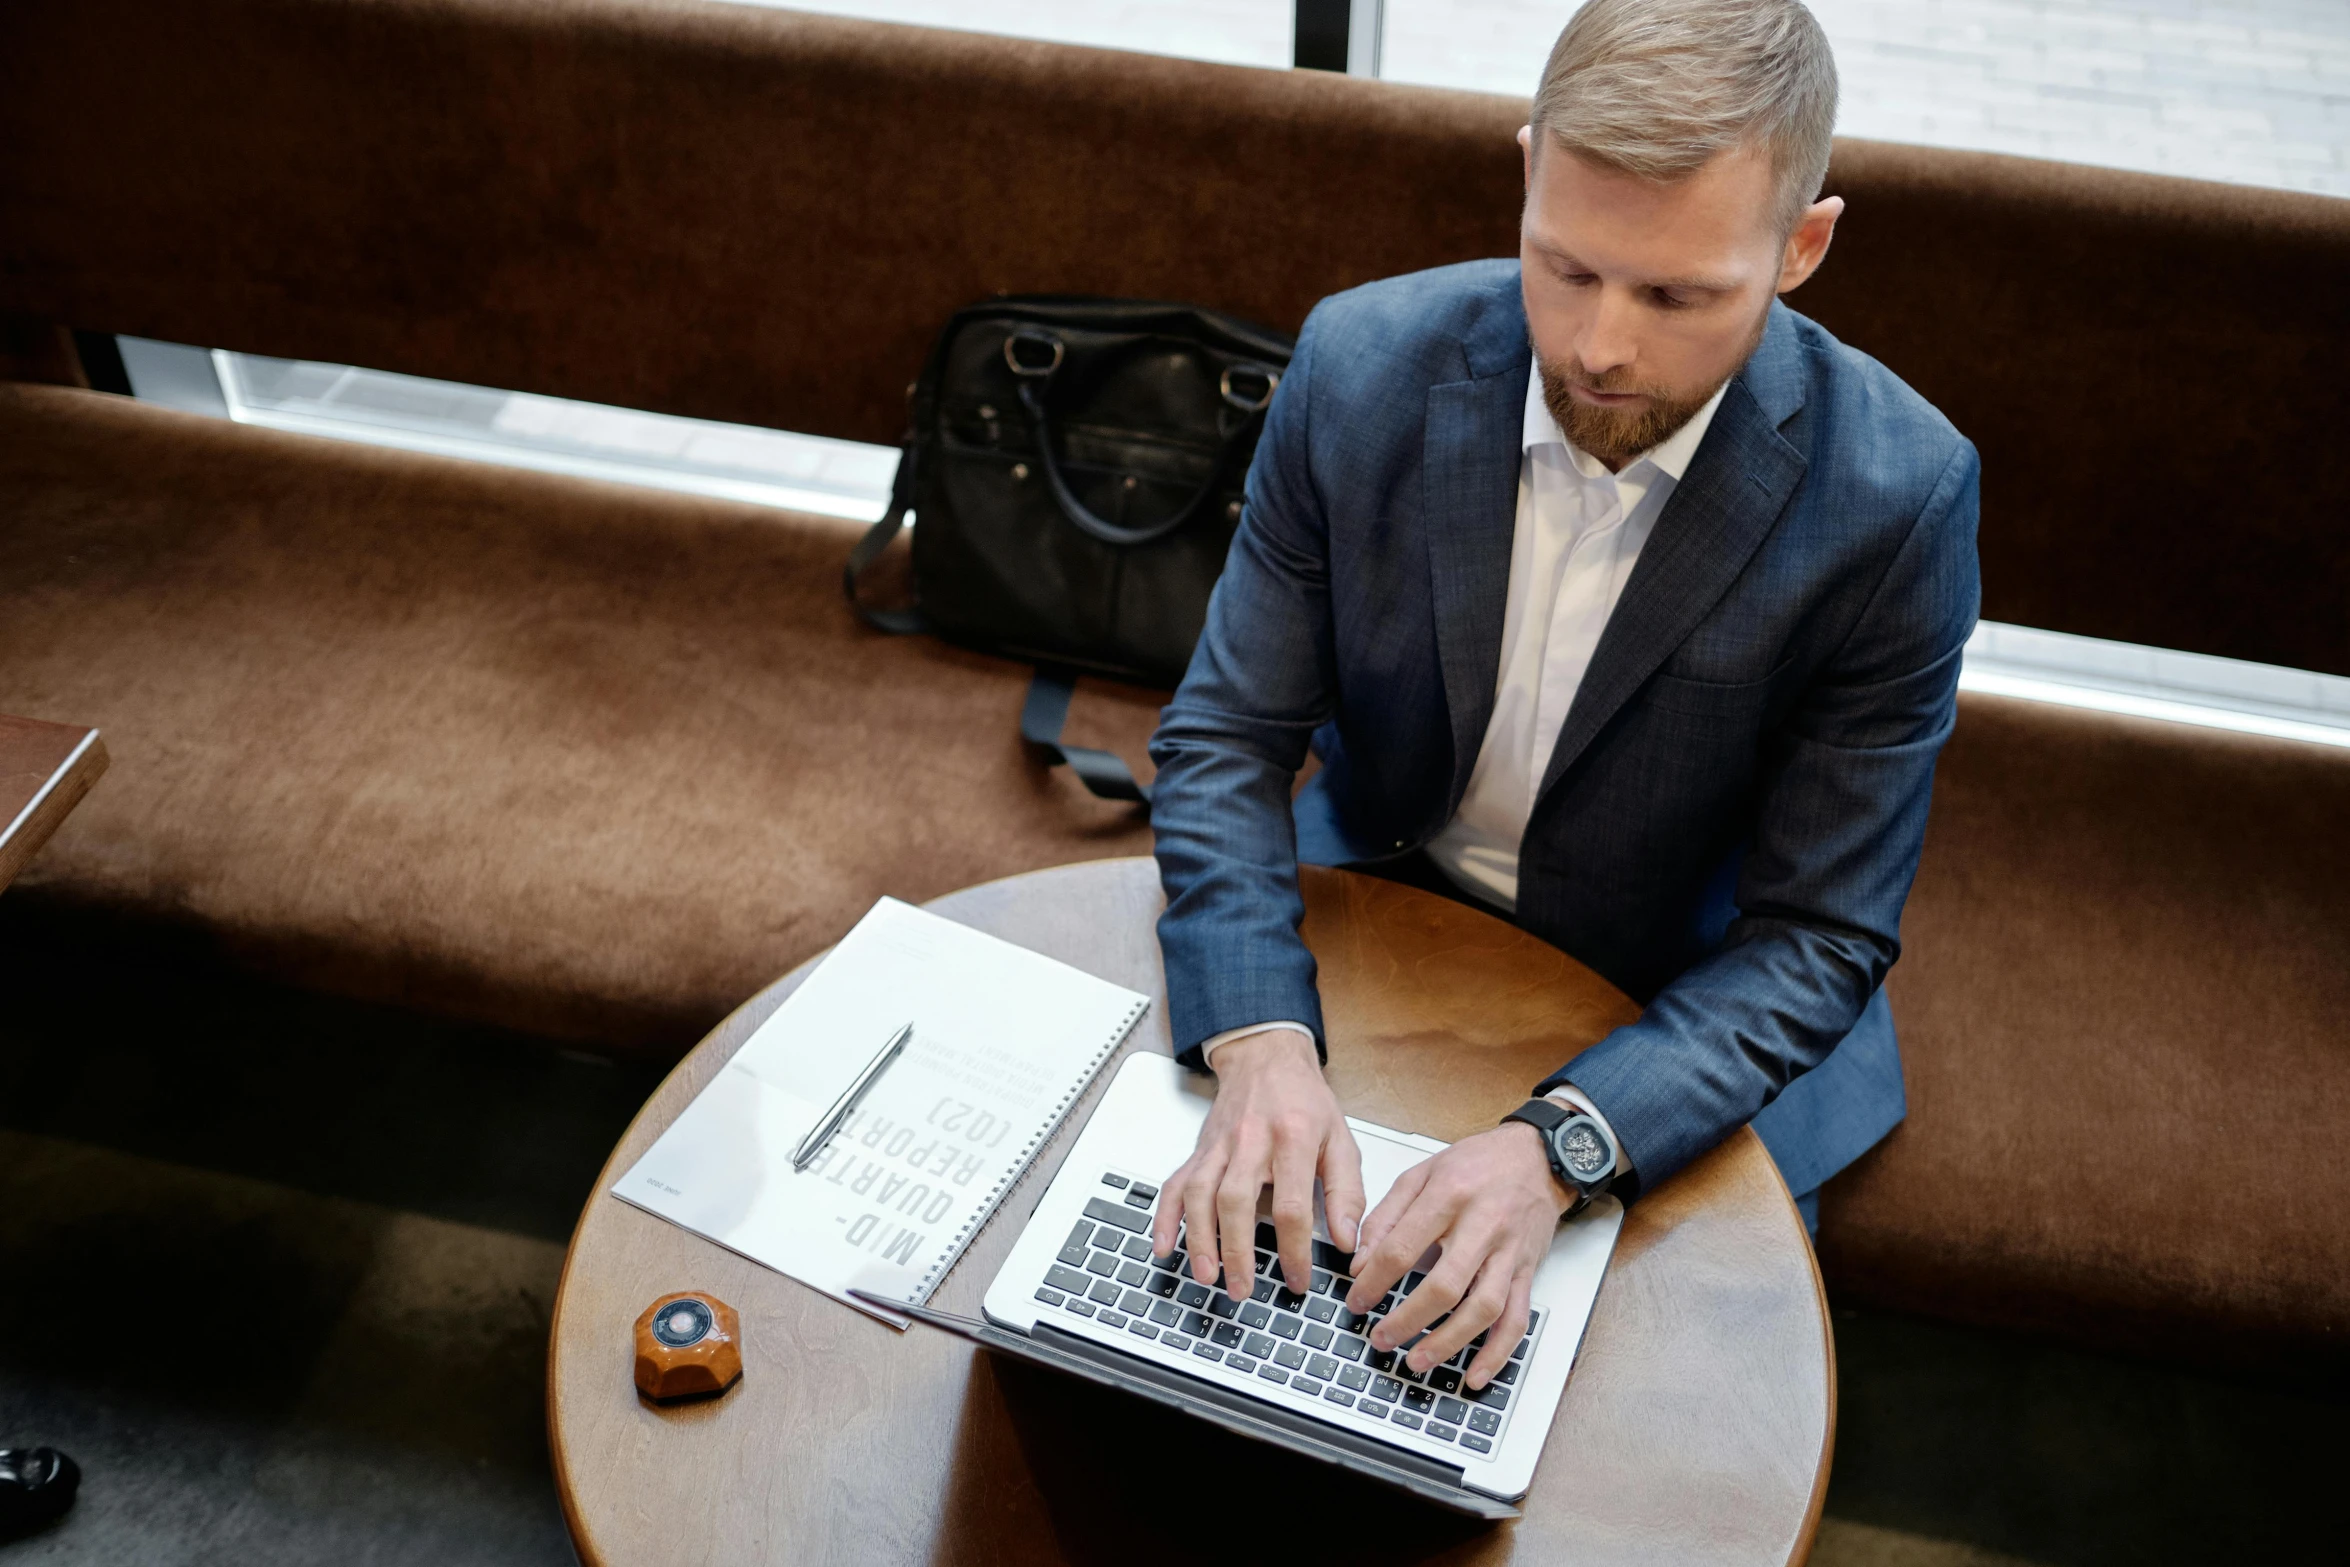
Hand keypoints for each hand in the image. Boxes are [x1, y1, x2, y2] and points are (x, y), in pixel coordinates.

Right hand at [1151, 1029, 1366, 1303]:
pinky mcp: (1198, 1151)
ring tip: (1207, 1276)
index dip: (1294, 1248)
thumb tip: (1348, 1241)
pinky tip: (1163, 1245)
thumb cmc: (1304, 1102)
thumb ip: (1346, 1191)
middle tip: (1242, 1289)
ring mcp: (1218, 1146)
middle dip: (1236, 1250)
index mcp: (1293, 1138)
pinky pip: (1174, 1184)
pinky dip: (1164, 1216)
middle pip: (1235, 1200)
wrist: (1266, 1058)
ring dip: (1199, 1238)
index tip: (1297, 1280)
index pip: (1291, 1204)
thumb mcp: (1341, 1139)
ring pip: (1199, 1193)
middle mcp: (1250, 1141)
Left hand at [1342, 1122, 1569, 1390]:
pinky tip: (1475, 1374)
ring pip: (1483, 1308)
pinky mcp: (1526, 1272)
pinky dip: (1498, 1353)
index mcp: (1449, 1195)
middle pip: (1445, 1285)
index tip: (1357, 1299)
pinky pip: (1517, 1319)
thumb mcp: (1423, 1172)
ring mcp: (1509, 1253)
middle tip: (1381, 1338)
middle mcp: (1483, 1226)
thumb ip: (1387, 1215)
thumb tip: (1360, 1261)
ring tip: (1418, 1361)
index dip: (1375, 1280)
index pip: (1404, 1247)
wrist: (1538, 1158)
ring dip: (1449, 1342)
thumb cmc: (1479, 1163)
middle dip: (1408, 1319)